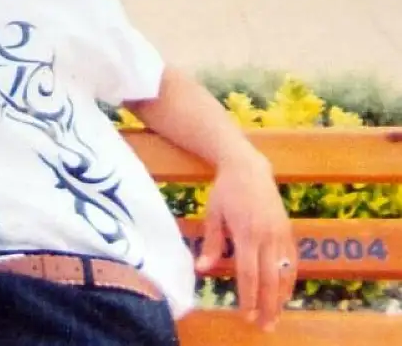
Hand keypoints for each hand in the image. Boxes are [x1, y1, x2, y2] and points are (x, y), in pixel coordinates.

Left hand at [195, 154, 296, 331]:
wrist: (249, 168)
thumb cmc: (225, 191)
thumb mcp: (213, 215)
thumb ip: (211, 243)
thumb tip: (202, 269)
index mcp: (247, 233)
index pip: (249, 272)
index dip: (248, 296)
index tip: (246, 315)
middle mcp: (268, 236)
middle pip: (270, 278)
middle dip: (268, 305)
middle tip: (264, 326)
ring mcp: (281, 233)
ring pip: (285, 272)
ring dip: (282, 297)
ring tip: (277, 317)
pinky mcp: (288, 230)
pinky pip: (292, 260)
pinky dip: (290, 279)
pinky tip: (285, 293)